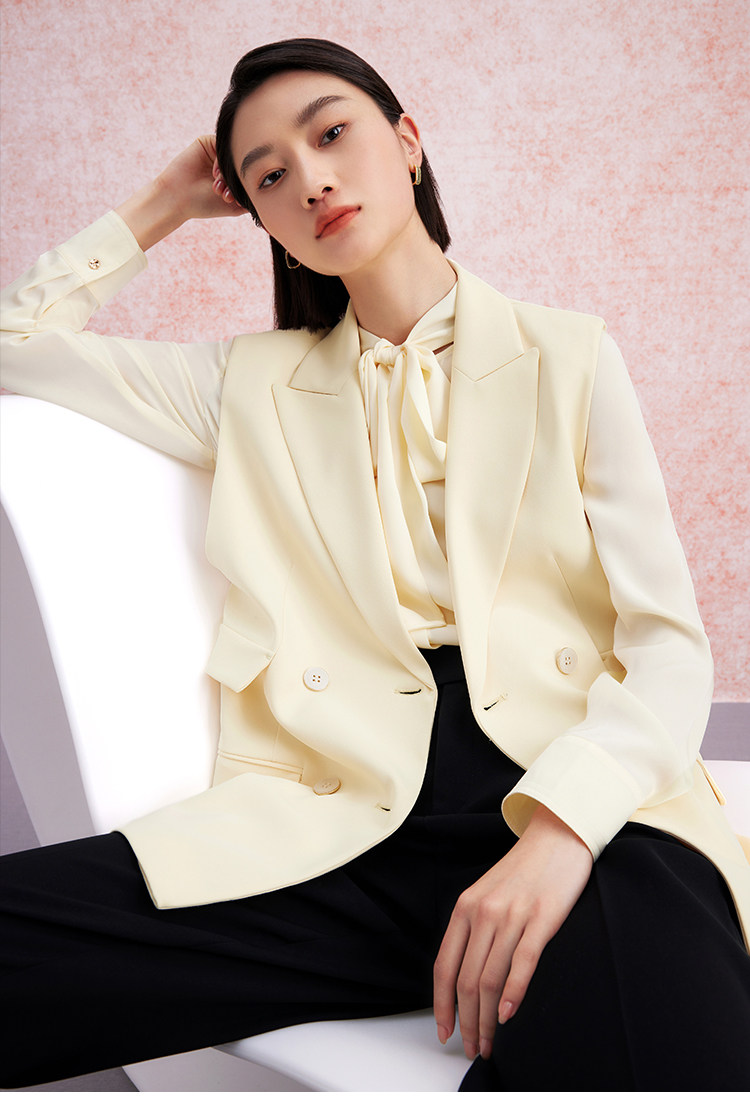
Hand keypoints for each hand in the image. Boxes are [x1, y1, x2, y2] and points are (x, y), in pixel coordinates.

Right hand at [116, 136, 245, 251]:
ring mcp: (216, 151)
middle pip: (243, 162)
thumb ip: (253, 199)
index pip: (251, 173)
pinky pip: (222, 146)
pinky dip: (221, 162)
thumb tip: (278, 200)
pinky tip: (214, 176)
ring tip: (218, 189)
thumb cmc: (205, 204)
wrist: (179, 198)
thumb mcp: (236, 205)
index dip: (245, 186)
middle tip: (226, 197)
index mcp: (234, 175)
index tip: (235, 203)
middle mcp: (226, 162)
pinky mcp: (206, 142)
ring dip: (228, 173)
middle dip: (236, 181)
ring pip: (233, 155)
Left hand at [433, 804, 592, 1060]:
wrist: (557, 836)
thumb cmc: (524, 871)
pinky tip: (509, 1016)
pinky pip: (521, 963)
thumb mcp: (487, 895)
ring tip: (491, 1042)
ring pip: (490, 978)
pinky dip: (513, 994)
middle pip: (466, 980)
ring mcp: (511, 915)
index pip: (443, 966)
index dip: (442, 1004)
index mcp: (465, 908)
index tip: (445, 1032)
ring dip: (488, 1018)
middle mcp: (482, 912)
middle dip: (467, 1021)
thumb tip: (466, 977)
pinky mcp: (541, 918)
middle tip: (474, 1047)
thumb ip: (475, 929)